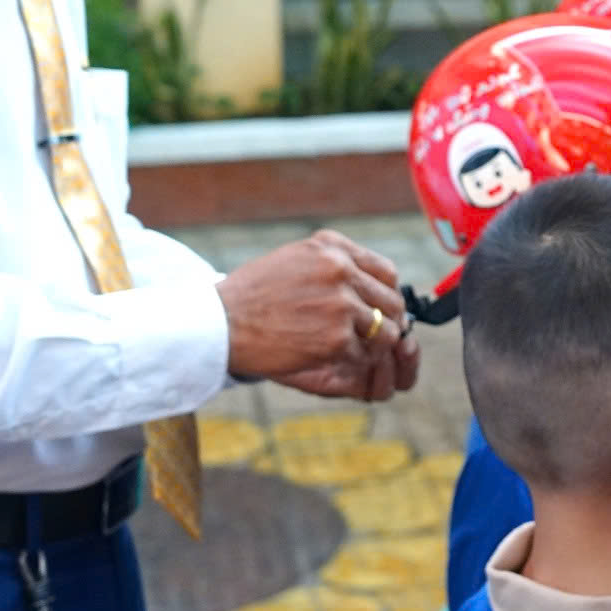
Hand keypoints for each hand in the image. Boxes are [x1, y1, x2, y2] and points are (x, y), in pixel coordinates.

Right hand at [218, 230, 412, 399]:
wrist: (219, 324)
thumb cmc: (251, 295)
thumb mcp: (293, 260)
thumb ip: (332, 265)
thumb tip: (369, 283)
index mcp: (332, 248)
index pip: (386, 272)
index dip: (387, 294)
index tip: (378, 308)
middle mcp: (341, 271)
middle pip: (391, 303)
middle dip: (386, 322)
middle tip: (371, 337)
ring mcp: (341, 305)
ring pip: (385, 332)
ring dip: (372, 345)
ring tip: (351, 350)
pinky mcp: (336, 339)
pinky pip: (364, 354)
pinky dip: (353, 362)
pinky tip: (331, 360)